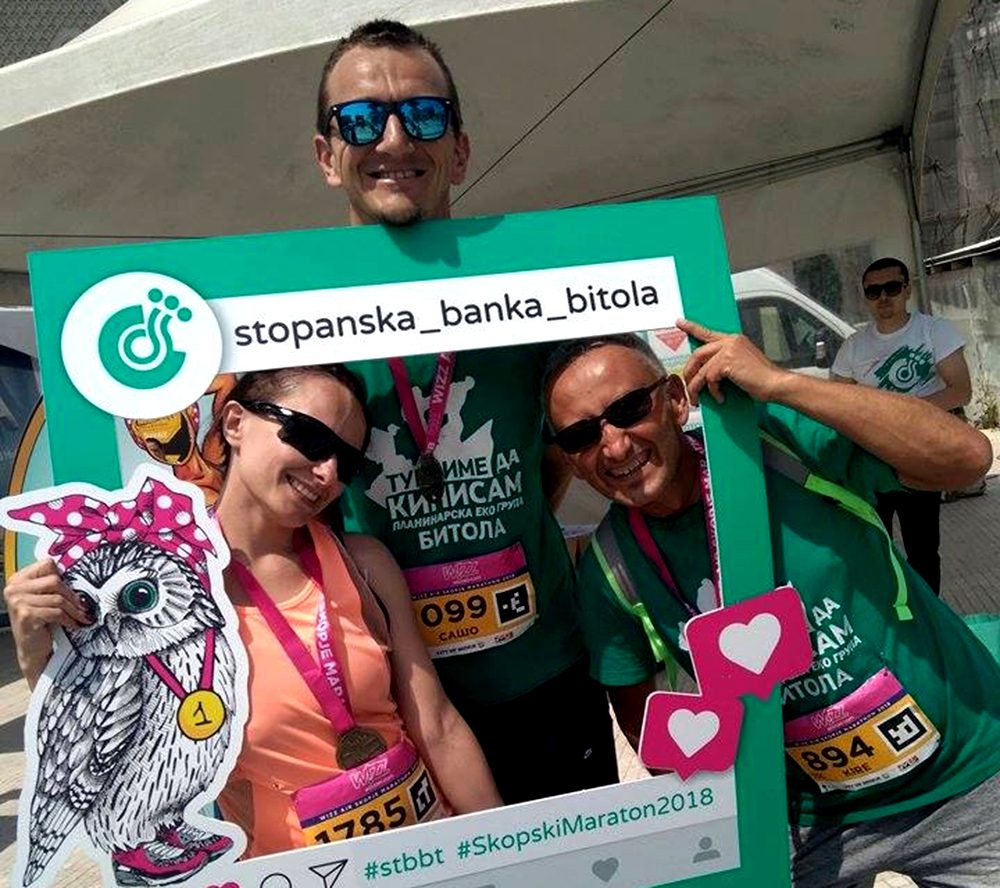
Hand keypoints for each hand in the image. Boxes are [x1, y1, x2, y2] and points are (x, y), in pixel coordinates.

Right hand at [3, 559, 91, 685]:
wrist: (31, 648)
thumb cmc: (40, 621)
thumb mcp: (44, 599)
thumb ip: (53, 584)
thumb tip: (78, 573)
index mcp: (18, 579)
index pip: (47, 564)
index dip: (63, 576)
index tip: (72, 587)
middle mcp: (14, 588)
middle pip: (55, 581)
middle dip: (72, 595)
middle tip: (83, 605)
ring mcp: (18, 602)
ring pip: (58, 598)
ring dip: (74, 609)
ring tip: (81, 615)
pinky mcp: (26, 615)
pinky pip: (56, 612)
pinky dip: (69, 619)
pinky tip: (74, 624)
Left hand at [678, 318, 788, 404]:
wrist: (775, 383)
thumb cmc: (761, 378)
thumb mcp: (741, 365)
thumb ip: (724, 362)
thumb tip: (706, 373)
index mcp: (733, 340)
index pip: (707, 332)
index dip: (692, 327)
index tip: (680, 322)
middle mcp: (730, 341)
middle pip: (698, 354)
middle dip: (689, 372)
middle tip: (687, 385)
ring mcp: (728, 350)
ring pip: (700, 369)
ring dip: (696, 387)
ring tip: (698, 398)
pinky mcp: (727, 362)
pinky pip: (709, 378)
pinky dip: (713, 391)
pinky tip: (720, 397)